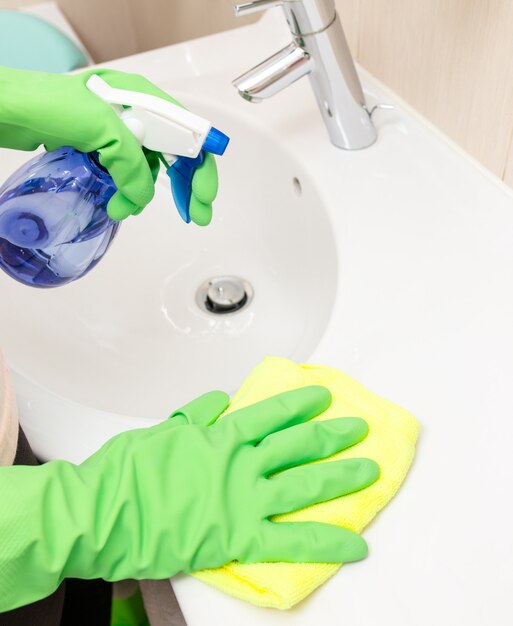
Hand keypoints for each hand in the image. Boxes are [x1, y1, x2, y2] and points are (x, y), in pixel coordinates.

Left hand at [0, 67, 218, 223]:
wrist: (8, 110)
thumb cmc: (48, 104)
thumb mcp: (102, 128)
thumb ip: (131, 164)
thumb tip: (141, 197)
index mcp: (143, 100)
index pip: (187, 135)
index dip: (200, 168)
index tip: (204, 197)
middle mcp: (134, 114)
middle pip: (175, 153)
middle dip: (186, 186)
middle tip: (196, 215)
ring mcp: (116, 132)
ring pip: (148, 168)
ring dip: (144, 193)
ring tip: (129, 210)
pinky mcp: (98, 148)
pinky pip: (124, 173)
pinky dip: (126, 191)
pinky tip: (120, 202)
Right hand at [72, 386, 379, 577]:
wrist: (104, 513)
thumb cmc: (127, 472)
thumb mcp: (162, 430)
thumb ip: (195, 414)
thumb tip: (218, 401)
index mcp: (220, 435)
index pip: (270, 413)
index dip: (300, 403)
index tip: (322, 396)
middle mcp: (239, 462)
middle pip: (297, 444)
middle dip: (332, 434)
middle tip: (359, 429)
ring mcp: (244, 498)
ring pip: (305, 484)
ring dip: (342, 477)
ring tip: (370, 471)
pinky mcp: (241, 536)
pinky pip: (294, 540)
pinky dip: (327, 544)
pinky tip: (356, 547)